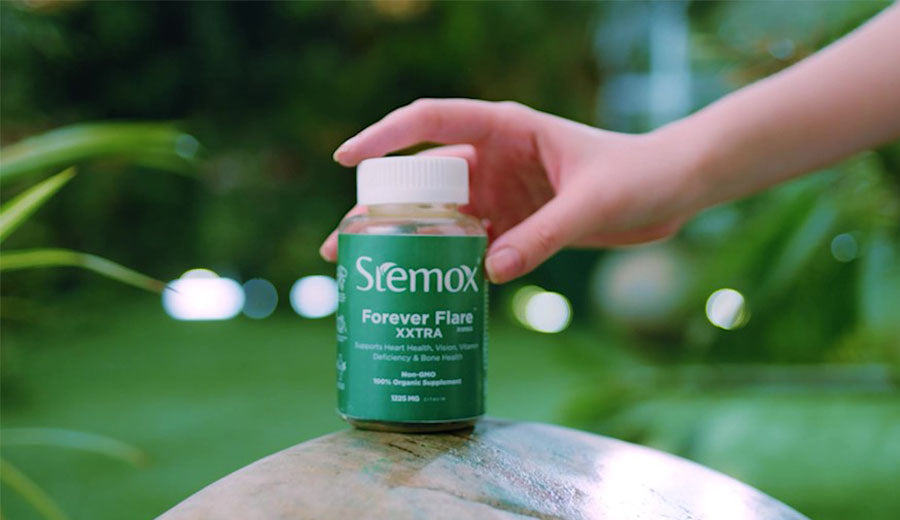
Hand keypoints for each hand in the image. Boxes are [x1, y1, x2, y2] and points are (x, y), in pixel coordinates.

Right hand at [320, 99, 696, 282]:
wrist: (672, 190)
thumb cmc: (639, 174)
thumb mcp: (592, 202)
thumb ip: (544, 235)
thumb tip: (489, 271)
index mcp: (506, 128)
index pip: (431, 123)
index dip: (384, 138)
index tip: (346, 162)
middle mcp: (494, 158)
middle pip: (421, 179)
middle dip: (378, 208)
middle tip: (340, 243)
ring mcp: (502, 192)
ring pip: (439, 215)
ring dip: (404, 240)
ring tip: (366, 270)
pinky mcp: (515, 222)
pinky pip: (469, 243)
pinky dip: (445, 262)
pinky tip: (422, 286)